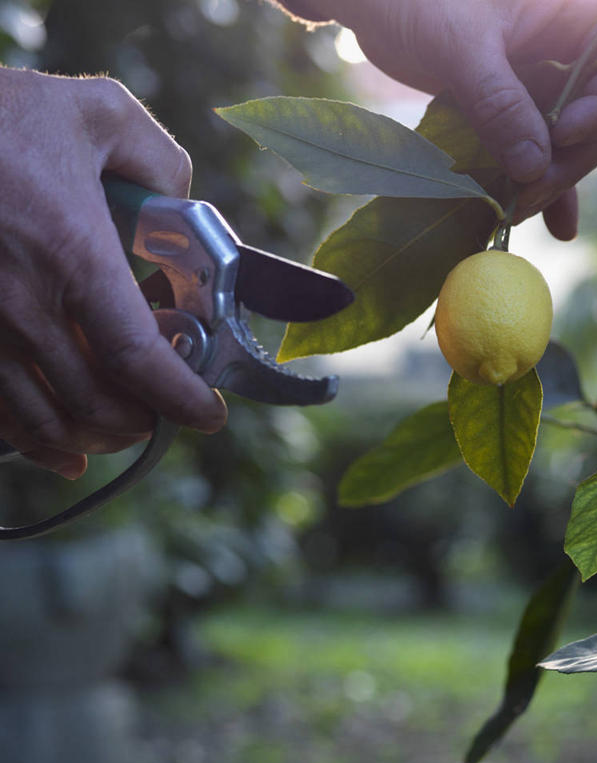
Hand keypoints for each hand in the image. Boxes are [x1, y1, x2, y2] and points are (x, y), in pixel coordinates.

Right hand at [0, 69, 226, 478]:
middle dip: (141, 421)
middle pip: (96, 405)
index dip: (181, 398)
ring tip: (121, 431)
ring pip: (44, 424)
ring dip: (94, 438)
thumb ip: (160, 162)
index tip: (211, 416)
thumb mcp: (97, 114)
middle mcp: (23, 308)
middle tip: (164, 413)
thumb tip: (182, 206)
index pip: (139, 358)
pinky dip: (35, 444)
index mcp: (73, 257)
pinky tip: (62, 452)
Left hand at [281, 0, 596, 238]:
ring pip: (564, 143)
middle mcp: (570, 49)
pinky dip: (539, 183)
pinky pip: (537, 149)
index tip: (561, 137)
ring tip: (516, 213)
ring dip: (546, 183)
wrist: (375, 5)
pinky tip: (550, 223)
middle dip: (563, 162)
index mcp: (575, 15)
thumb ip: (500, 103)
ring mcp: (544, 82)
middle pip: (592, 118)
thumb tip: (535, 167)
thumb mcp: (463, 46)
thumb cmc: (419, 0)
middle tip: (526, 196)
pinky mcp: (516, 109)